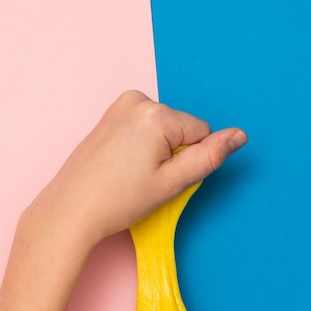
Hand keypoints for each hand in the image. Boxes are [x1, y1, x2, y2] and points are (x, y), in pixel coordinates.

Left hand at [23, 90, 246, 252]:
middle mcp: (136, 100)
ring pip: (162, 129)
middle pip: (180, 128)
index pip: (200, 132)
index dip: (188, 161)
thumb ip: (209, 157)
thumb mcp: (171, 183)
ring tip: (130, 174)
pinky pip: (142, 129)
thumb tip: (240, 135)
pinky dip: (139, 147)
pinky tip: (121, 166)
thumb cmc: (116, 200)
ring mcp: (119, 106)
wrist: (70, 210)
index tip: (161, 177)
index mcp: (156, 114)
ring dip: (154, 151)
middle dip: (169, 154)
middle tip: (143, 179)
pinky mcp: (108, 116)